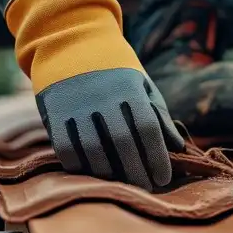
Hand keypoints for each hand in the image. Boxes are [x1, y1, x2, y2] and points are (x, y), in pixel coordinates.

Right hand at [37, 67, 184, 190]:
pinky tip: (93, 175)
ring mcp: (76, 106)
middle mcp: (102, 97)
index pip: (148, 129)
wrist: (72, 43)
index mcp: (129, 89)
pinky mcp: (55, 114)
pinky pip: (66, 149)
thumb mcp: (142, 84)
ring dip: (109, 173)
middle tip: (145, 188)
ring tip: (122, 184)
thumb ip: (159, 115)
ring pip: (93, 149)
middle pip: (122, 143)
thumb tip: (178, 148)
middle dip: (136, 172)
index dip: (157, 158)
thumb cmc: (115, 70)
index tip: (163, 179)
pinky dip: (79, 167)